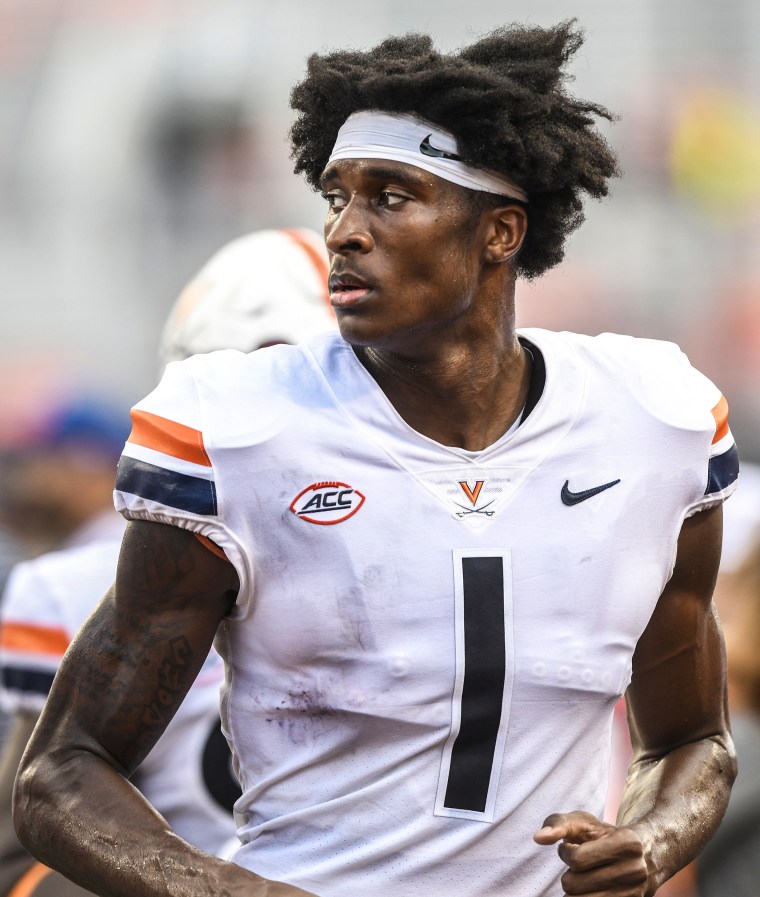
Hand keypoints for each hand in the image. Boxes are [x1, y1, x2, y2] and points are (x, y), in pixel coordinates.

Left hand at [533, 811, 650, 895]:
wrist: (647, 854)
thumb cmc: (607, 834)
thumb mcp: (585, 822)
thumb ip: (559, 824)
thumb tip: (538, 838)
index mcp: (626, 843)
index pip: (576, 859)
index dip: (565, 853)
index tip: (570, 848)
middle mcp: (635, 871)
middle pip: (575, 885)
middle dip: (568, 874)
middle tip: (577, 866)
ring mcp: (634, 893)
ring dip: (575, 891)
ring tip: (583, 878)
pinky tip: (588, 889)